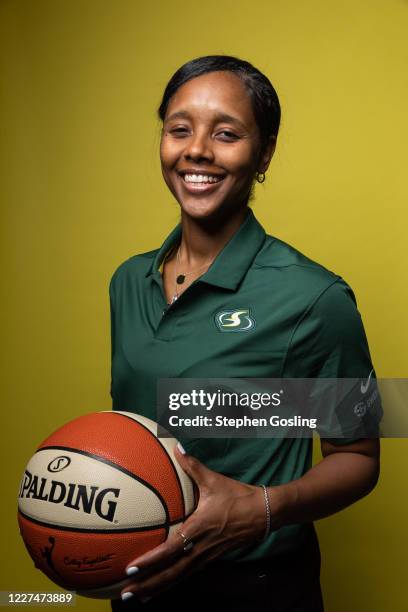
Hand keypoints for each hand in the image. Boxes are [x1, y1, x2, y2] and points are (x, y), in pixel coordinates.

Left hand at [120, 443, 266, 602]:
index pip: (171, 549)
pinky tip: (160, 587)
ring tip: (137, 597)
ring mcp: (206, 556)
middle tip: (125, 594)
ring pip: (178, 577)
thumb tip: (177, 448)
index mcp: (199, 528)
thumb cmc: (238, 496)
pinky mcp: (211, 558)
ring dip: (157, 588)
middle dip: (147, 584)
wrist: (264, 513)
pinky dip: (172, 581)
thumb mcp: (214, 480)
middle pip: (171, 572)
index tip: (131, 569)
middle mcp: (201, 547)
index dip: (151, 560)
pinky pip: (187, 573)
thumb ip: (193, 466)